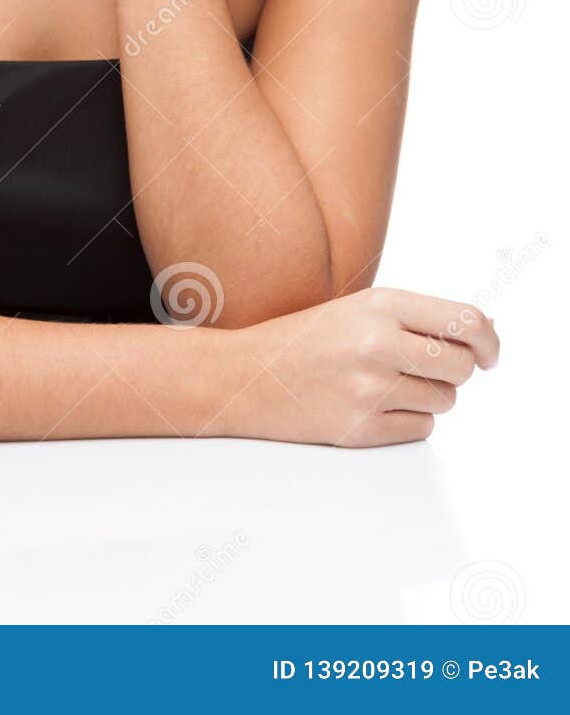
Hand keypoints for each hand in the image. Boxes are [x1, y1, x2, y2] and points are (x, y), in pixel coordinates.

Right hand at [210, 286, 500, 446]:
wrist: (245, 375)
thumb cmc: (304, 340)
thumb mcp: (358, 310)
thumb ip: (416, 319)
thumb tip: (484, 333)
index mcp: (379, 305)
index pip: (466, 321)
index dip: (488, 340)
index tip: (488, 352)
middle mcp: (377, 344)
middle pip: (461, 367)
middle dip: (453, 372)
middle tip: (423, 369)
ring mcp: (368, 389)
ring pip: (443, 401)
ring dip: (426, 397)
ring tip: (384, 384)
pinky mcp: (361, 429)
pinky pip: (420, 430)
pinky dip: (407, 422)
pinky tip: (372, 406)